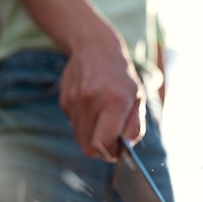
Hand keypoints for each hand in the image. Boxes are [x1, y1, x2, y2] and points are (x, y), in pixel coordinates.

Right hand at [59, 26, 145, 161]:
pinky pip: (73, 126)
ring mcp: (74, 101)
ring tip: (101, 118)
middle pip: (88, 147)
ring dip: (91, 136)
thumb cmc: (121, 77)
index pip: (102, 143)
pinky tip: (91, 108)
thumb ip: (134, 126)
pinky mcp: (64, 102)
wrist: (94, 47)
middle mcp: (91, 100)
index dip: (109, 153)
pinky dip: (83, 124)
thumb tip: (125, 148)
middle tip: (110, 139)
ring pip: (80, 138)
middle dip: (100, 149)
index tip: (116, 150)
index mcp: (114, 101)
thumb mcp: (138, 98)